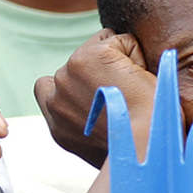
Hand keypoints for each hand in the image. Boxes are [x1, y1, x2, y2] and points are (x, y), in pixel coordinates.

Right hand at [34, 29, 152, 166]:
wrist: (144, 146)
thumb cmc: (136, 153)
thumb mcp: (99, 147)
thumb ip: (86, 125)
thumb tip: (97, 113)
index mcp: (57, 125)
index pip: (48, 87)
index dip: (78, 85)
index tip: (101, 101)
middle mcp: (56, 99)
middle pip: (79, 65)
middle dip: (102, 74)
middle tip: (124, 102)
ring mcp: (69, 74)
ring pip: (99, 48)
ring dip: (118, 64)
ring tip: (132, 93)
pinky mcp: (90, 56)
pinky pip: (119, 40)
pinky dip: (134, 54)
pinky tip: (138, 79)